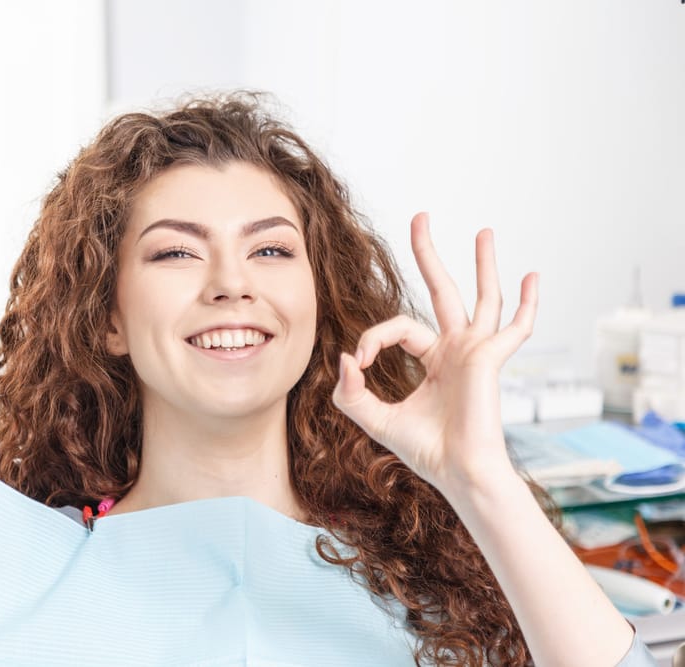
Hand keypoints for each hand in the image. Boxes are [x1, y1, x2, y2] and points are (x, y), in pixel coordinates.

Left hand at [331, 212, 537, 493]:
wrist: (456, 472)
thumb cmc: (424, 450)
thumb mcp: (373, 417)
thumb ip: (350, 391)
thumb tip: (346, 357)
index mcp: (433, 359)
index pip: (398, 327)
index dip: (374, 338)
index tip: (361, 363)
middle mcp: (456, 349)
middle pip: (442, 290)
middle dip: (429, 254)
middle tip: (420, 217)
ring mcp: (477, 351)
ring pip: (481, 298)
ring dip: (483, 264)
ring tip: (485, 231)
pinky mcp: (490, 358)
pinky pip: (515, 328)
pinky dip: (526, 304)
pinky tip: (532, 277)